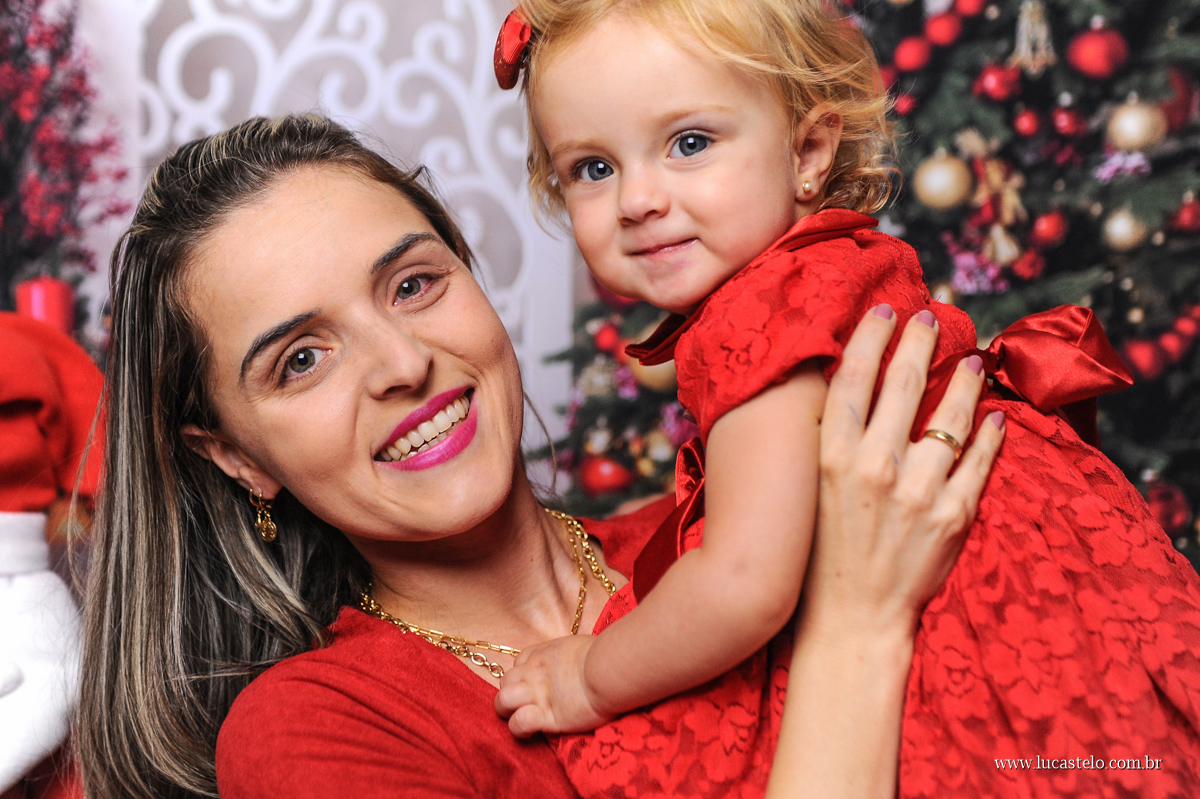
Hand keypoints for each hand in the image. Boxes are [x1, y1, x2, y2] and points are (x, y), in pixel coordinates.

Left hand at [494, 634, 611, 736]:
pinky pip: (517, 723)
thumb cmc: (603, 655)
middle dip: (511, 694)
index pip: (517, 663)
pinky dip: (520, 729)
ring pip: (502, 701)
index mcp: (542, 654)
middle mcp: (534, 672)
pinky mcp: (545, 716)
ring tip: (523, 719)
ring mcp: (537, 694)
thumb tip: (577, 660)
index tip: (534, 684)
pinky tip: (532, 732)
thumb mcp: (579, 645)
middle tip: (527, 704)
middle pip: (505, 682)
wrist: (607, 670)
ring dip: (508, 712)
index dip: (522, 676)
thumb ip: (568, 655)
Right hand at [804, 305, 1005, 640]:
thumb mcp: (816, 490)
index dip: (871, 337)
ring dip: (964, 382)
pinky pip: (980, 462)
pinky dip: (991, 435)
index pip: (853, 379)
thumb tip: (853, 389)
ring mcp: (917, 491)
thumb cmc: (827, 552)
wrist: (853, 618)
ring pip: (949, 417)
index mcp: (832, 457)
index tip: (886, 311)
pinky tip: (994, 415)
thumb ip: (835, 442)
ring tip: (973, 361)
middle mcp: (873, 467)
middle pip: (902, 384)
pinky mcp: (954, 516)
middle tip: (932, 317)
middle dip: (920, 342)